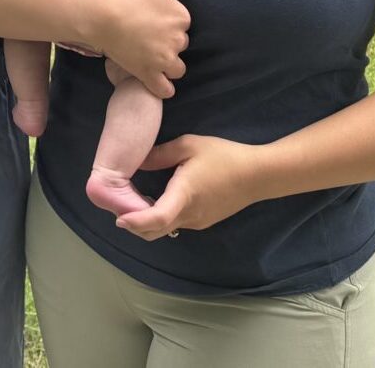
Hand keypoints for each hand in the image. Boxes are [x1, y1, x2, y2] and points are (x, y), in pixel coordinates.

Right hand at [89, 0, 189, 97]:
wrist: (100, 12)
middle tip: (148, 32)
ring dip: (169, 64)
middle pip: (180, 44)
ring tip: (154, 57)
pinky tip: (158, 81)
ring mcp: (163, 60)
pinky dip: (163, 87)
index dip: (168, 17)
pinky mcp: (148, 74)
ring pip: (177, 68)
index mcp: (180, 16)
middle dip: (168, 40)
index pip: (182, 21)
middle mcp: (177, 40)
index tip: (152, 14)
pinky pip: (164, 89)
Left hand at [115, 133, 265, 240]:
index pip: (158, 218)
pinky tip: (155, 201)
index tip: (119, 219)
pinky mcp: (203, 221)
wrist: (257, 175)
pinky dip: (161, 218)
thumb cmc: (223, 156)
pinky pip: (177, 223)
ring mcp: (198, 222)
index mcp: (184, 195)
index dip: (136, 222)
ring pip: (166, 229)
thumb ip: (160, 154)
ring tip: (132, 203)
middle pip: (157, 230)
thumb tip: (136, 162)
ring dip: (147, 222)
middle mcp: (190, 215)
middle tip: (117, 208)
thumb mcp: (188, 145)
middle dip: (135, 225)